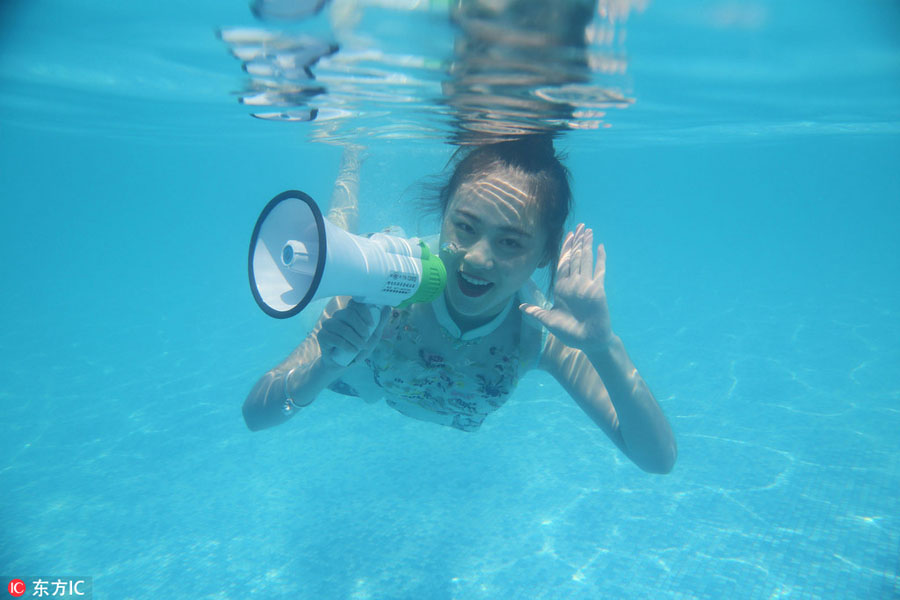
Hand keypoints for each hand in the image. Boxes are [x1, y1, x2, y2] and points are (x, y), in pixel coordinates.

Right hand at [316, 300, 389, 366]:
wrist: (342, 364)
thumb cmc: (358, 347)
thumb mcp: (373, 336)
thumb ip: (379, 322)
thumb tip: (388, 308)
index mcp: (350, 313)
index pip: (354, 304)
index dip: (364, 312)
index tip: (372, 324)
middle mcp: (338, 316)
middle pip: (348, 314)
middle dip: (360, 327)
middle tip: (366, 338)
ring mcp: (328, 325)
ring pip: (341, 327)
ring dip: (354, 339)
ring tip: (360, 347)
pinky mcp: (322, 336)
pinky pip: (334, 338)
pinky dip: (346, 346)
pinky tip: (352, 351)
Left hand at [519, 224, 613, 353]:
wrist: (587, 341)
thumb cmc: (568, 332)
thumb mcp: (548, 320)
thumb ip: (536, 312)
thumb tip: (520, 308)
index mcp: (562, 288)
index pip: (562, 263)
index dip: (564, 249)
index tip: (566, 235)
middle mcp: (574, 283)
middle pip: (574, 257)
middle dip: (576, 241)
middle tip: (579, 226)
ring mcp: (586, 284)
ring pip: (585, 260)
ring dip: (586, 245)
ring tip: (587, 230)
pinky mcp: (597, 289)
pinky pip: (599, 270)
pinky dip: (600, 258)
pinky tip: (600, 247)